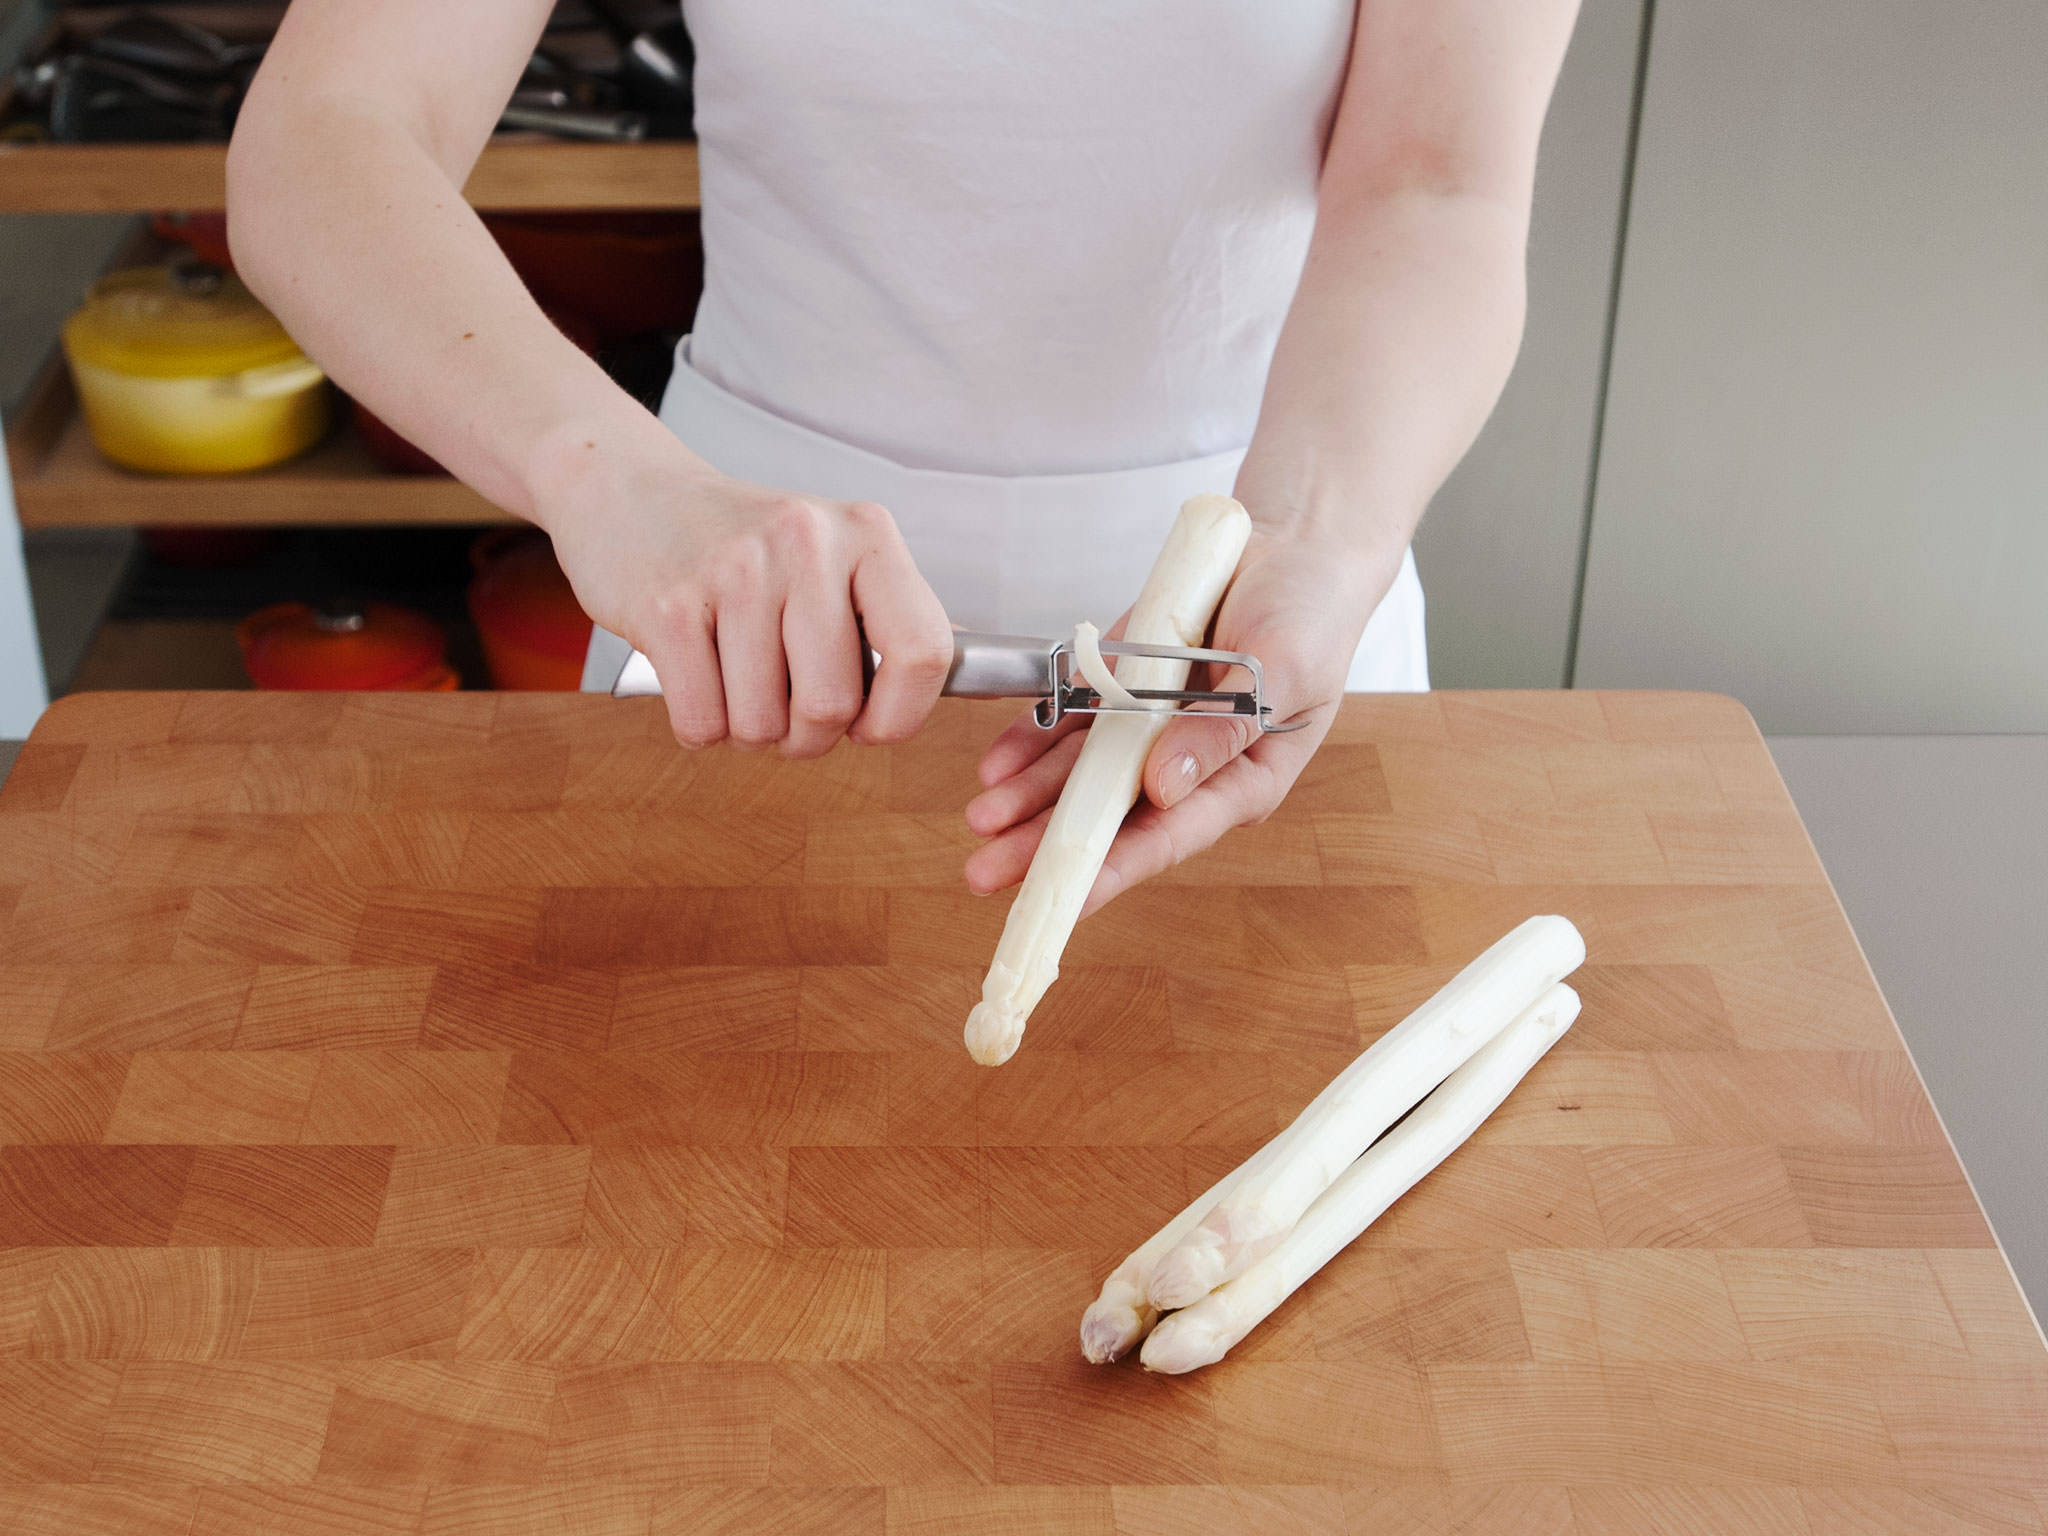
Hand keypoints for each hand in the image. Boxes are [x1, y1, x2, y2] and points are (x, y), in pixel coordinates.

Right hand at [540, 435, 955, 756]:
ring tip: (737, 680)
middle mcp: (805, 543)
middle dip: (808, 734)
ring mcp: (733, 572)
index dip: (901, 716)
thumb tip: (980, 670)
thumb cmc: (744, 543)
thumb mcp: (834, 553)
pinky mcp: (665, 606)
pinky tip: (696, 674)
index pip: (924, 652)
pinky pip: (701, 721)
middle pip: (832, 705)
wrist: (630, 492)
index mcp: (865, 534)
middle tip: (786, 707)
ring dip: (750, 729)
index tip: (872, 726)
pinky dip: (700, 723)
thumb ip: (895, 612)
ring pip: (762, 724)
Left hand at [962, 525, 1395, 910]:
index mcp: (1241, 781)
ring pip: (1079, 777)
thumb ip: (1224, 731)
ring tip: (980, 819)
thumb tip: (1164, 789)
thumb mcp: (1284, 671)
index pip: (1169, 837)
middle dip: (1048, 845)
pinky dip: (1031, 741)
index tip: (1065, 897)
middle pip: (1111, 818)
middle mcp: (1186, 766)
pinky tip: (996, 764)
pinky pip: (1067, 723)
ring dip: (1028, 798)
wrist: (1291, 548)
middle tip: (988, 871)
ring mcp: (1148, 728)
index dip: (1114, 869)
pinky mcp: (1120, 688)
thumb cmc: (1310, 616)